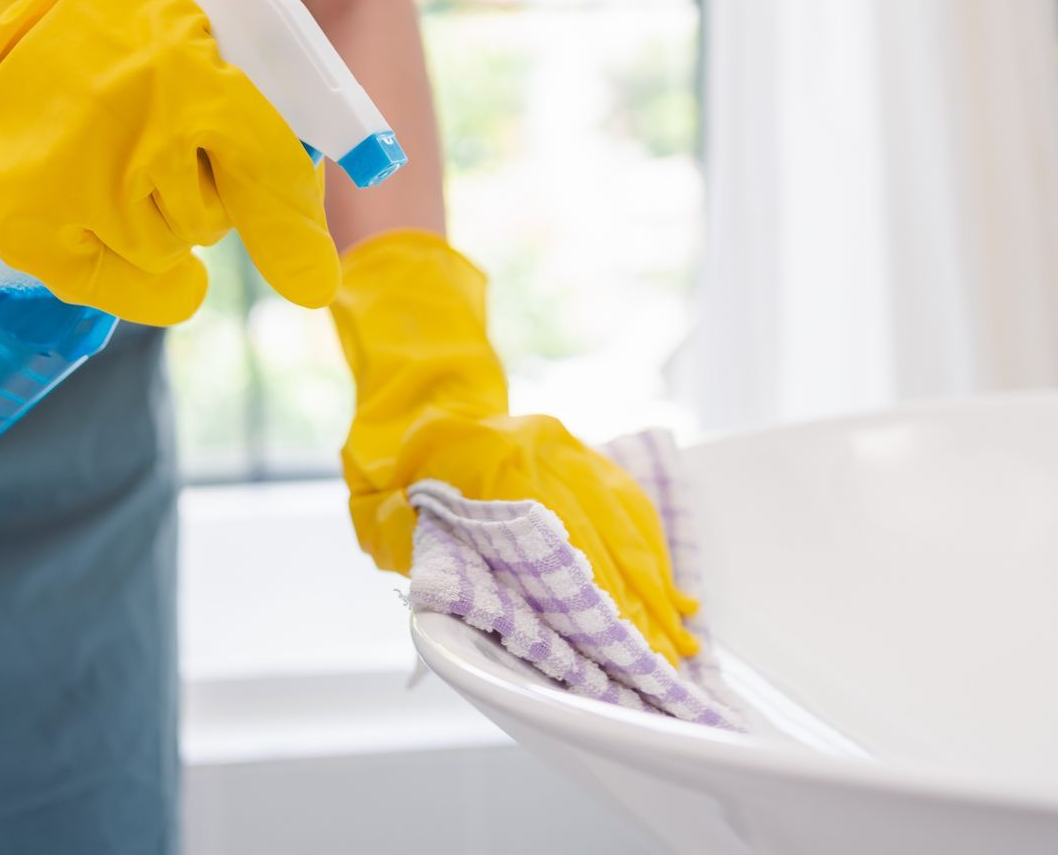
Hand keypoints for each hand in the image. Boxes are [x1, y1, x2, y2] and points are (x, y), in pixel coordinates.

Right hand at [0, 0, 337, 323]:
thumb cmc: (113, 29)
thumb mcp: (201, 26)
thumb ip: (270, 98)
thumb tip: (313, 236)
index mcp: (187, 70)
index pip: (266, 166)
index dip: (294, 228)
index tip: (312, 282)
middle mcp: (133, 132)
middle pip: (218, 218)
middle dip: (210, 190)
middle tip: (164, 137)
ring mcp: (78, 185)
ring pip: (172, 250)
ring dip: (164, 220)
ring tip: (120, 158)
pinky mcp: (33, 225)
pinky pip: (122, 287)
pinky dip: (140, 280)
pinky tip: (118, 232)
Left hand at [332, 230, 699, 660]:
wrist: (415, 392)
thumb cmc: (389, 464)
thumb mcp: (379, 511)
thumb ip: (410, 552)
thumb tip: (439, 614)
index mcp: (490, 467)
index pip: (551, 548)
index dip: (585, 606)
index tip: (614, 652)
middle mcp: (539, 454)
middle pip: (600, 541)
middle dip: (635, 609)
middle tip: (662, 664)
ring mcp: (565, 449)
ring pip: (622, 523)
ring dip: (653, 584)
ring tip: (679, 635)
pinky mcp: (578, 450)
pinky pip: (626, 501)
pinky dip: (650, 547)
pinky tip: (669, 586)